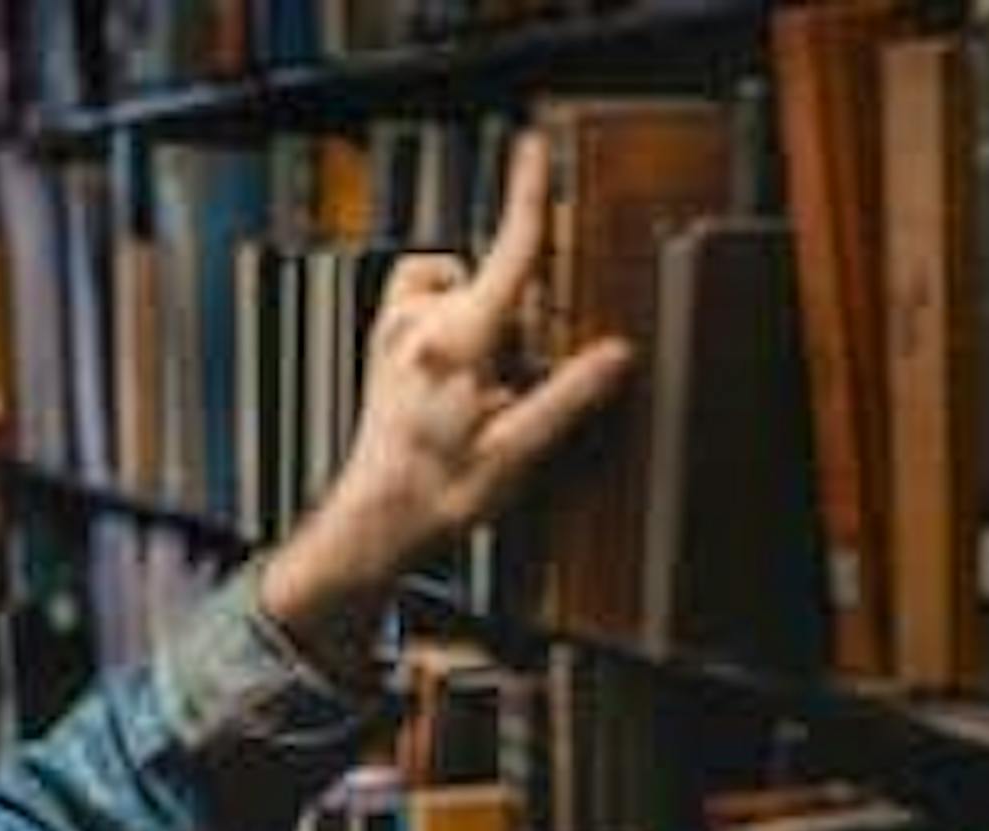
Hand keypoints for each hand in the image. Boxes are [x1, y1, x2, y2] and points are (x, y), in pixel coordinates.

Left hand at [260, 132, 634, 675]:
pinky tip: (457, 371)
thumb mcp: (517, 453)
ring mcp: (394, 334)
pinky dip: (446, 318)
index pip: (508, 255)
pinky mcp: (382, 347)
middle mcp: (419, 326)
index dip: (528, 198)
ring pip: (455, 287)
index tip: (534, 148)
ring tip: (485, 382)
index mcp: (458, 343)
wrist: (374, 524)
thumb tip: (615, 355)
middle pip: (493, 282)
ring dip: (478, 314)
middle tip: (515, 389)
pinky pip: (422, 302)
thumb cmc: (439, 496)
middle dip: (520, 320)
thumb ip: (568, 397)